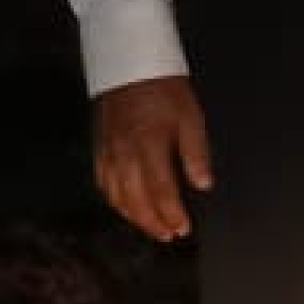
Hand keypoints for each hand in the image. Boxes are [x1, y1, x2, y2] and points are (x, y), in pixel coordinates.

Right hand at [90, 77, 214, 243]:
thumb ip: (197, 154)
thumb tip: (203, 185)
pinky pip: (103, 183)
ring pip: (116, 195)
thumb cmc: (165, 91)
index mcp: (150, 146)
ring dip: (134, 217)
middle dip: (153, 223)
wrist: (131, 67)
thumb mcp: (192, 118)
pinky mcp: (100, 149)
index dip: (172, 214)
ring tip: (151, 228)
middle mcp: (125, 154)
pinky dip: (114, 201)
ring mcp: (109, 153)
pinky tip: (125, 208)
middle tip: (169, 235)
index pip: (161, 191)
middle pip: (136, 200)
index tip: (183, 228)